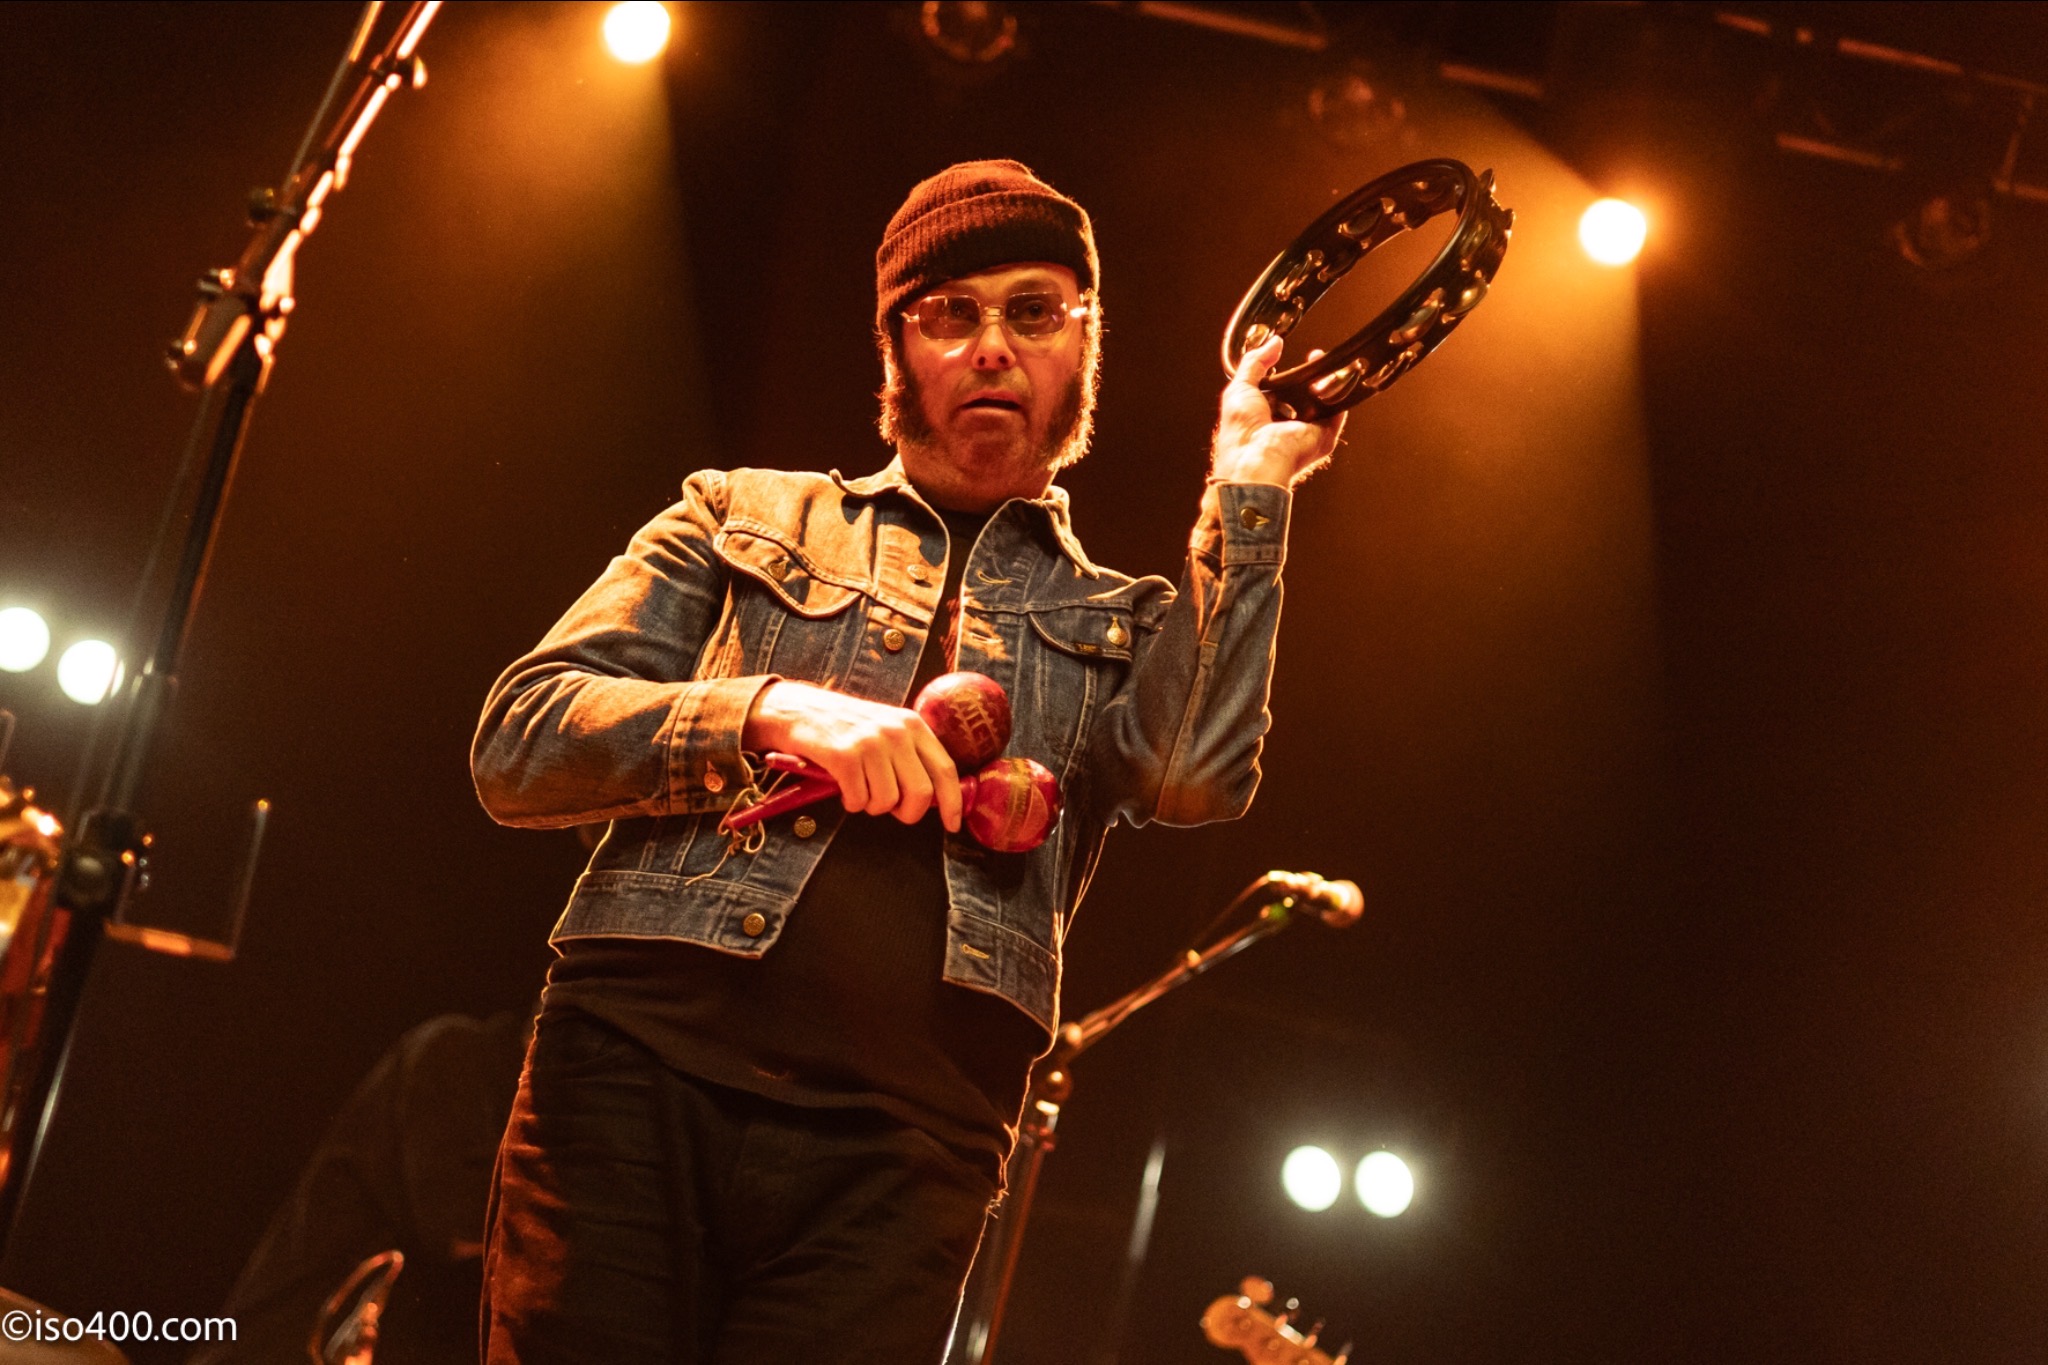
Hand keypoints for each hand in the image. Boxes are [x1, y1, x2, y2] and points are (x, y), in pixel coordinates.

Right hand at [743, 681, 962, 830]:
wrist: (798, 709)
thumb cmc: (845, 727)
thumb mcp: (886, 729)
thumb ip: (911, 757)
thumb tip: (935, 799)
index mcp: (912, 725)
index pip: (945, 770)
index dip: (953, 802)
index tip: (952, 824)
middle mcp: (895, 732)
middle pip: (921, 793)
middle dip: (907, 813)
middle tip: (891, 809)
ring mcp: (870, 743)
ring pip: (887, 801)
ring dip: (871, 806)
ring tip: (859, 789)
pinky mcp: (844, 755)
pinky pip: (858, 800)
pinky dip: (851, 803)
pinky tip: (844, 788)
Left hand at [1209, 336, 1346, 486]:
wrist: (1255, 457)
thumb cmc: (1240, 431)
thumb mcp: (1240, 387)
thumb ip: (1255, 363)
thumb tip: (1273, 343)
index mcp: (1263, 418)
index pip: (1279, 393)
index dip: (1286, 375)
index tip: (1290, 358)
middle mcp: (1285, 427)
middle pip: (1303, 397)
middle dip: (1309, 375)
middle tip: (1315, 357)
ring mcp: (1305, 433)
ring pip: (1322, 403)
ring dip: (1325, 382)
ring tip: (1323, 364)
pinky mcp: (1322, 438)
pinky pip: (1336, 413)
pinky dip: (1338, 395)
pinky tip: (1334, 377)